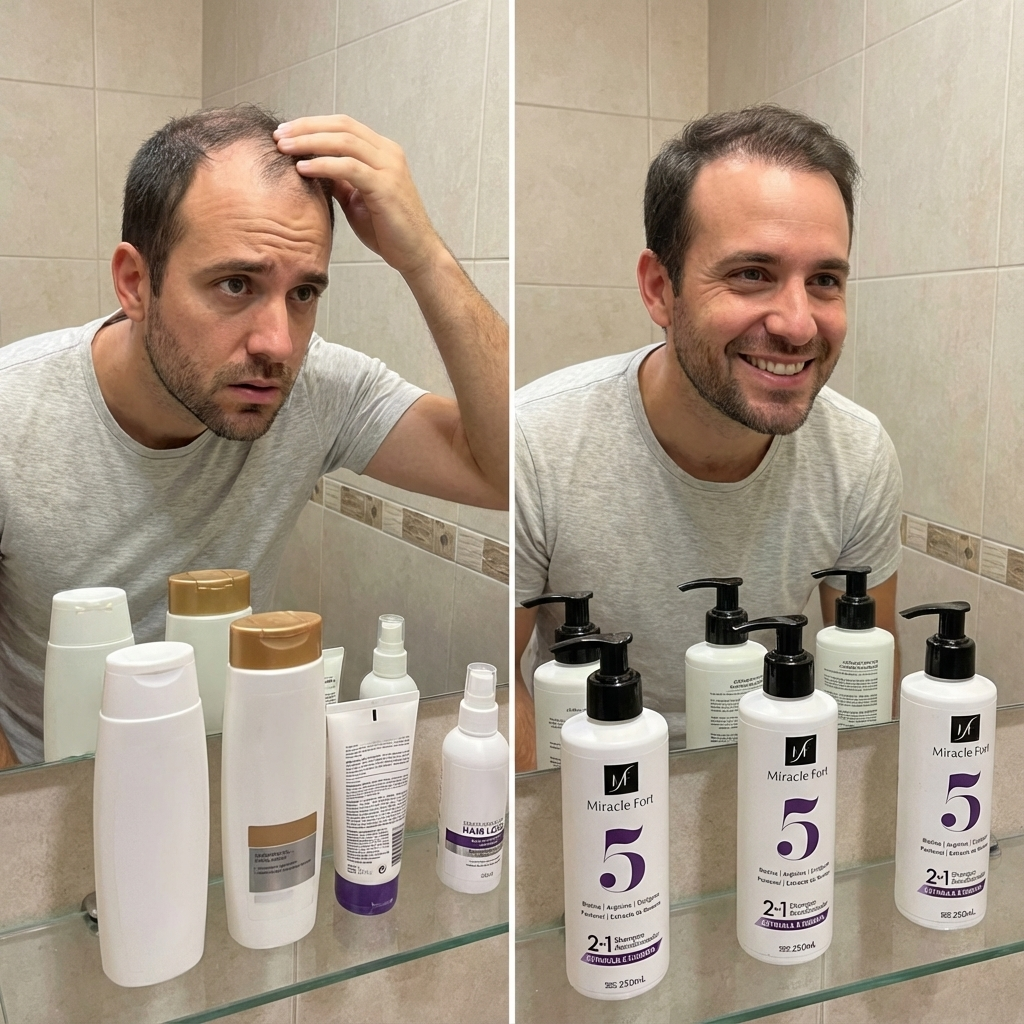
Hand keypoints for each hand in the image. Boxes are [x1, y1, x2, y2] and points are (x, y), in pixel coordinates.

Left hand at [274, 116, 443, 279]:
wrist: (416, 254)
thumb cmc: (388, 230)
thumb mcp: (357, 198)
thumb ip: (339, 180)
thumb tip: (312, 167)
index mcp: (382, 152)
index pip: (343, 125)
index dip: (312, 124)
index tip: (286, 132)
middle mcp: (388, 153)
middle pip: (341, 126)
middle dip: (305, 128)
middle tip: (279, 136)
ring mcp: (389, 168)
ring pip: (344, 142)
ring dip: (309, 142)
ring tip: (285, 148)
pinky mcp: (386, 187)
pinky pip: (349, 168)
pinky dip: (324, 165)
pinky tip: (303, 168)